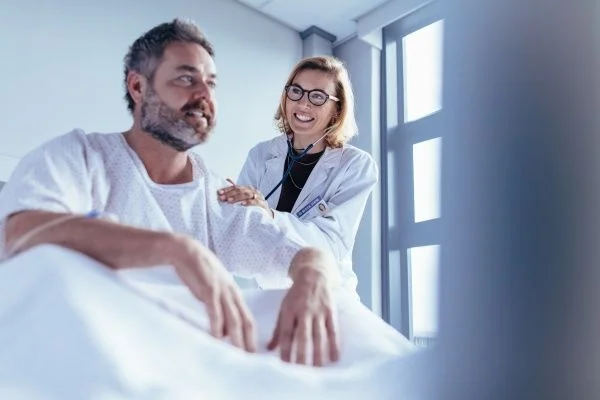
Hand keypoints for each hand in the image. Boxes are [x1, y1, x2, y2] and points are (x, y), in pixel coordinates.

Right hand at [171, 234, 256, 352]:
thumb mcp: (215, 289)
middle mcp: (232, 293)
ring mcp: (222, 292)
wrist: (187, 251)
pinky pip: (215, 312)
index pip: (249, 319)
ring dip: (237, 339)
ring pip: (234, 319)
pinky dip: (217, 327)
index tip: (254, 353)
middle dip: (249, 342)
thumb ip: (221, 306)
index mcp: (235, 293)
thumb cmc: (200, 272)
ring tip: (238, 355)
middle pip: (246, 321)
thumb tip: (224, 328)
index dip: (253, 337)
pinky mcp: (209, 290)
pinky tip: (217, 338)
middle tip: (251, 360)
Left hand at [217, 179, 271, 215]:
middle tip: (222, 198)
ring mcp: (259, 197)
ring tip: (229, 201)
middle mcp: (254, 191)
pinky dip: (249, 202)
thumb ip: (237, 192)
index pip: (237, 187)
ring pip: (247, 195)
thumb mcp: (246, 198)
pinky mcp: (263, 204)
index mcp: (249, 188)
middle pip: (241, 190)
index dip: (227, 189)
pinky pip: (256, 202)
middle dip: (230, 194)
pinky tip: (242, 204)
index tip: (219, 192)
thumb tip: (227, 180)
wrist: (267, 213)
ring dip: (237, 198)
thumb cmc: (254, 205)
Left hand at [267, 254, 339, 365]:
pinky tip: (334, 357)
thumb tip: (269, 349)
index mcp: (289, 311)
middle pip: (303, 336)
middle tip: (301, 372)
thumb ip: (278, 329)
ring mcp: (318, 311)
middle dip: (302, 355)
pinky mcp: (331, 311)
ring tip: (317, 370)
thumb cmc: (295, 295)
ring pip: (319, 335)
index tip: (285, 366)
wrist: (314, 274)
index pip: (287, 333)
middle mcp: (304, 311)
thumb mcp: (283, 308)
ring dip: (318, 353)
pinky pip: (333, 330)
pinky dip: (334, 344)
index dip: (286, 349)